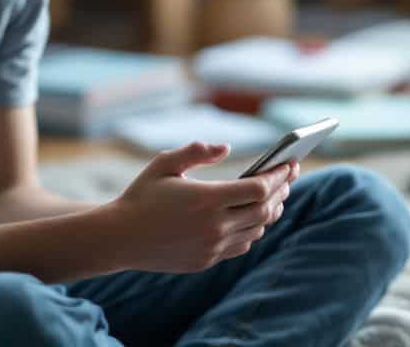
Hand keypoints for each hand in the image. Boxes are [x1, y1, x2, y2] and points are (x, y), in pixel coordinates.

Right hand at [106, 142, 292, 272]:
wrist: (119, 238)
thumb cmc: (141, 195)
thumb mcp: (165, 164)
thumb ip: (196, 151)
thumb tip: (225, 148)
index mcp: (206, 199)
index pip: (258, 189)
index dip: (278, 176)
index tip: (289, 163)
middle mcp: (214, 226)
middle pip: (264, 210)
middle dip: (282, 190)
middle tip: (289, 175)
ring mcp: (212, 247)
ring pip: (256, 229)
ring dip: (271, 211)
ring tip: (276, 194)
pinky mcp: (206, 260)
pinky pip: (241, 245)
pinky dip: (254, 229)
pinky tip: (254, 217)